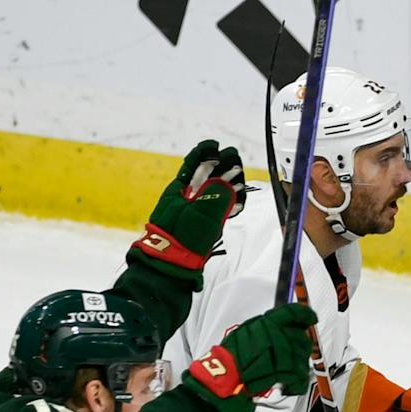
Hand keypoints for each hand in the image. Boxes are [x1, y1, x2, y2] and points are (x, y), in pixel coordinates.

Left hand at [131, 140, 246, 275]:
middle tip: (236, 163)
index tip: (217, 147)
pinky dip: (227, 204)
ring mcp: (193, 211)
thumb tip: (227, 184)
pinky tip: (237, 202)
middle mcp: (186, 198)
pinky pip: (216, 209)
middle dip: (221, 168)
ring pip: (212, 192)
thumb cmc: (181, 237)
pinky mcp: (200, 226)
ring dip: (227, 185)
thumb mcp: (199, 214)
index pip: (194, 165)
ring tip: (240, 181)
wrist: (170, 264)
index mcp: (179, 189)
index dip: (206, 154)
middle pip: (205, 177)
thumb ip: (216, 197)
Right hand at [187, 304, 317, 411]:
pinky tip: (289, 384)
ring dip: (298, 368)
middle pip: (301, 338)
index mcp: (265, 322)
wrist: (224, 375)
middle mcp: (273, 334)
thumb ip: (265, 328)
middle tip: (297, 357)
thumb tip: (284, 327)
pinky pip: (297, 375)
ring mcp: (278, 351)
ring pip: (301, 358)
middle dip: (302, 349)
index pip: (292, 313)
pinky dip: (296, 382)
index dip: (305, 315)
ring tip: (289, 374)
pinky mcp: (280, 370)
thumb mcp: (246, 332)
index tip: (311, 318)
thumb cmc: (232, 356)